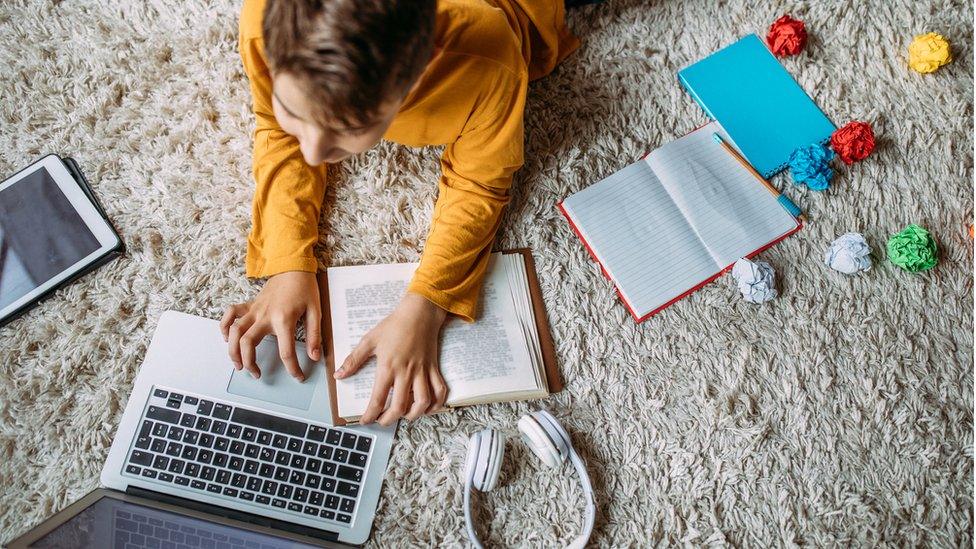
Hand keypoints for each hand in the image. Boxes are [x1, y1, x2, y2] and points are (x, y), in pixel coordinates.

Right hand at [220, 271, 321, 380]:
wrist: (293, 266)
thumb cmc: (305, 287)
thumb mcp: (316, 311)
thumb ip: (314, 336)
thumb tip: (314, 356)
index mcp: (283, 319)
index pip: (286, 351)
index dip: (292, 368)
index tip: (297, 377)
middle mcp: (264, 316)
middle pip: (247, 343)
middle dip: (249, 363)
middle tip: (256, 374)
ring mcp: (254, 310)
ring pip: (234, 332)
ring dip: (232, 350)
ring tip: (239, 364)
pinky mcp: (250, 305)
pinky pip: (230, 315)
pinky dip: (225, 326)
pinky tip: (227, 338)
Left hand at [335, 292, 448, 425]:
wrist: (419, 312)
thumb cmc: (394, 325)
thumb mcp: (370, 340)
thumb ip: (354, 360)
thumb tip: (339, 375)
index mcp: (388, 367)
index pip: (378, 399)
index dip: (370, 415)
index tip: (366, 421)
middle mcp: (406, 372)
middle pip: (400, 406)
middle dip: (390, 420)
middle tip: (383, 421)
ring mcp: (422, 371)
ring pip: (423, 402)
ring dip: (414, 415)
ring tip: (406, 416)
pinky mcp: (433, 368)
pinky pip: (440, 390)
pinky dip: (437, 403)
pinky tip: (428, 408)